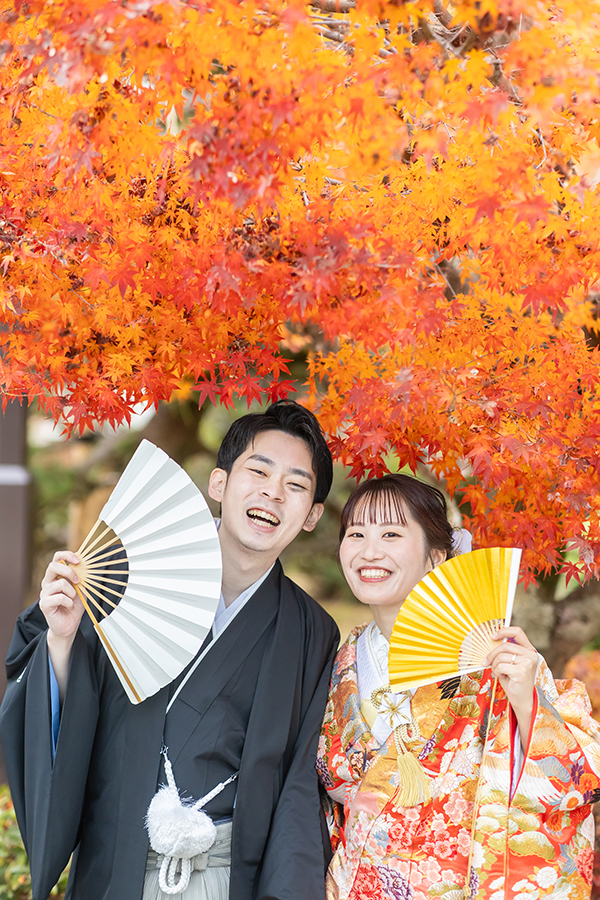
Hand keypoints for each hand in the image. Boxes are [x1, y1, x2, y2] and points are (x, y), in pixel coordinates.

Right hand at [40, 550, 83, 643]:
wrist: (69, 625)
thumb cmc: (75, 606)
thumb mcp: (82, 588)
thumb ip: (82, 576)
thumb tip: (85, 562)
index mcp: (56, 575)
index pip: (57, 558)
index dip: (67, 555)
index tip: (78, 560)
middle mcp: (48, 582)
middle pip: (53, 566)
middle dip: (69, 571)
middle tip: (78, 581)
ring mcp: (45, 593)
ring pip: (59, 583)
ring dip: (72, 592)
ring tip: (73, 599)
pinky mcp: (44, 604)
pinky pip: (59, 597)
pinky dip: (68, 602)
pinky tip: (69, 606)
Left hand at [486, 626, 537, 742]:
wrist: (522, 699)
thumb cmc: (514, 680)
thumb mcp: (510, 663)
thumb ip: (505, 652)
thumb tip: (491, 640)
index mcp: (529, 650)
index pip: (518, 632)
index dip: (504, 631)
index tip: (492, 636)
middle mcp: (531, 655)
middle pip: (504, 646)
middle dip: (491, 654)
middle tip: (485, 662)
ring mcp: (528, 662)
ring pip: (501, 657)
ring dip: (495, 665)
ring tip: (500, 673)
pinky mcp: (521, 671)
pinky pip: (500, 666)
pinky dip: (497, 672)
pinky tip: (503, 677)